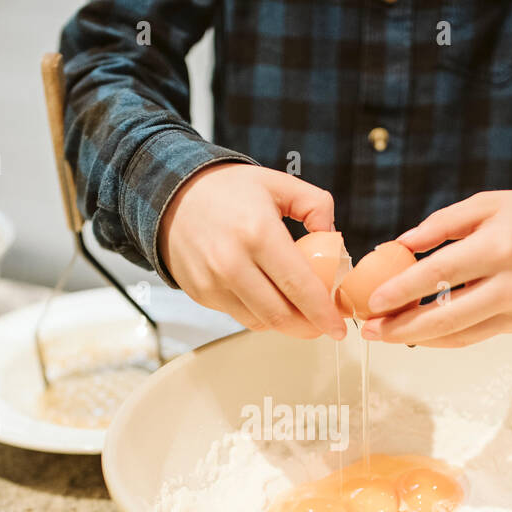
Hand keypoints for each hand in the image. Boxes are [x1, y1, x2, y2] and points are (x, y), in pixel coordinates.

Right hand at [158, 163, 345, 338]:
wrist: (173, 196)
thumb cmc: (229, 190)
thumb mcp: (278, 184)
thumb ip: (317, 205)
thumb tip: (333, 239)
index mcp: (258, 233)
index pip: (299, 286)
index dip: (322, 313)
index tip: (338, 327)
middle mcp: (232, 262)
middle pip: (281, 314)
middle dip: (309, 327)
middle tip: (324, 326)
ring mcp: (213, 282)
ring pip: (261, 321)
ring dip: (286, 324)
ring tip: (301, 313)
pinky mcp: (202, 294)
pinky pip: (240, 316)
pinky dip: (261, 316)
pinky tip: (271, 301)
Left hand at [359, 188, 511, 345]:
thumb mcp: (487, 203)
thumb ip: (442, 224)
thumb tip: (400, 245)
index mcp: (499, 246)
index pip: (441, 273)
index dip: (403, 290)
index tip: (373, 300)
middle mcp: (511, 284)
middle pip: (447, 317)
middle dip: (402, 328)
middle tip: (369, 330)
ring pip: (459, 336)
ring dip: (418, 339)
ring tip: (385, 335)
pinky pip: (475, 336)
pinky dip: (443, 337)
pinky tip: (417, 333)